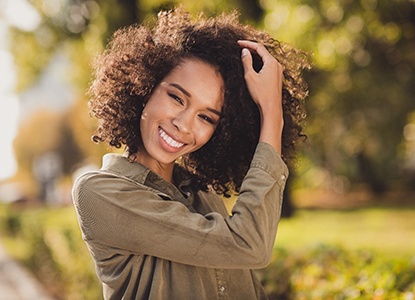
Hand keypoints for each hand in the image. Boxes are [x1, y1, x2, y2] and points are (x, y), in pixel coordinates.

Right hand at [237, 40, 283, 154]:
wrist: (271, 108)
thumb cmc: (261, 94)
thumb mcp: (250, 76)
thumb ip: (247, 62)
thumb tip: (245, 51)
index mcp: (271, 62)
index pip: (259, 47)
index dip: (248, 43)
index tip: (238, 43)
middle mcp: (277, 65)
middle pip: (263, 52)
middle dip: (252, 49)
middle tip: (240, 48)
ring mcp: (279, 72)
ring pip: (266, 59)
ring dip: (256, 56)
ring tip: (245, 55)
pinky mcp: (278, 78)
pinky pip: (268, 65)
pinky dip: (260, 63)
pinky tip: (254, 66)